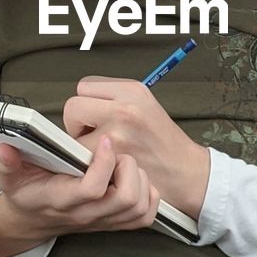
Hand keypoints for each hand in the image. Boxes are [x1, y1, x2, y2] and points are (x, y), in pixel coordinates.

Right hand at [0, 136, 159, 256]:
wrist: (34, 218)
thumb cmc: (26, 191)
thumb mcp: (9, 177)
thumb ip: (7, 164)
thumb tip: (6, 148)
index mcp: (62, 200)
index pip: (92, 189)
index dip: (103, 163)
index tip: (103, 140)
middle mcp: (87, 214)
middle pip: (124, 199)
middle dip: (127, 168)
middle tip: (118, 150)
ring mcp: (105, 221)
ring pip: (138, 206)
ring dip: (139, 178)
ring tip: (125, 161)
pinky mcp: (117, 223)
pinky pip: (146, 216)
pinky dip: (149, 194)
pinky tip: (135, 177)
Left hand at [63, 77, 209, 218]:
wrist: (184, 171)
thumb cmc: (163, 141)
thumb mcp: (145, 104)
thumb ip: (113, 98)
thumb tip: (82, 103)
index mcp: (132, 90)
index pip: (85, 86)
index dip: (87, 103)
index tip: (96, 116)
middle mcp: (125, 106)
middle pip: (73, 105)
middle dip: (78, 121)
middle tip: (94, 134)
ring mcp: (118, 132)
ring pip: (72, 133)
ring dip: (79, 143)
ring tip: (101, 150)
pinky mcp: (113, 157)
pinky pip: (80, 156)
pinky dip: (86, 163)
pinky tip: (104, 164)